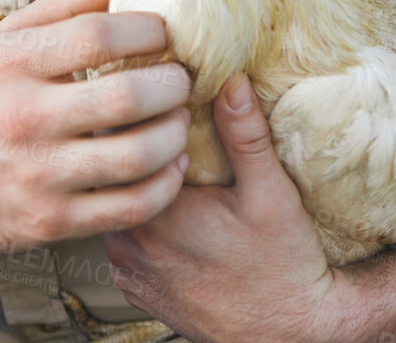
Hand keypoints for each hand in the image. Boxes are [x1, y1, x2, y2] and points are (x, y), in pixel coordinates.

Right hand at [0, 0, 193, 254]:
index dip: (149, 29)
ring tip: (178, 119)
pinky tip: (170, 165)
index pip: (99, 36)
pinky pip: (130, 207)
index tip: (167, 32)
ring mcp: (36, 175)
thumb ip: (66, 4)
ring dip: (175, 134)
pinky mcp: (49, 221)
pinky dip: (165, 185)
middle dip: (173, 84)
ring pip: (136, 156)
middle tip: (183, 79)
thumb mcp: (5, 39)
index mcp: (12, 63)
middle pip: (126, 97)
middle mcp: (21, 118)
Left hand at [103, 72, 338, 342]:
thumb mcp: (271, 194)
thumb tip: (230, 78)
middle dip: (130, 141)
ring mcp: (126, 267)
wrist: (286, 336)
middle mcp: (128, 242)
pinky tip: (167, 204)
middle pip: (108, 171)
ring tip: (164, 157)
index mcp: (155, 213)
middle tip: (160, 116)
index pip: (116, 142)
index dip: (133, 110)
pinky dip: (136, 215)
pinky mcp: (133, 285)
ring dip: (130, 179)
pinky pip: (120, 234)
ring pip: (111, 203)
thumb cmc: (283, 268)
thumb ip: (245, 135)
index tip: (155, 91)